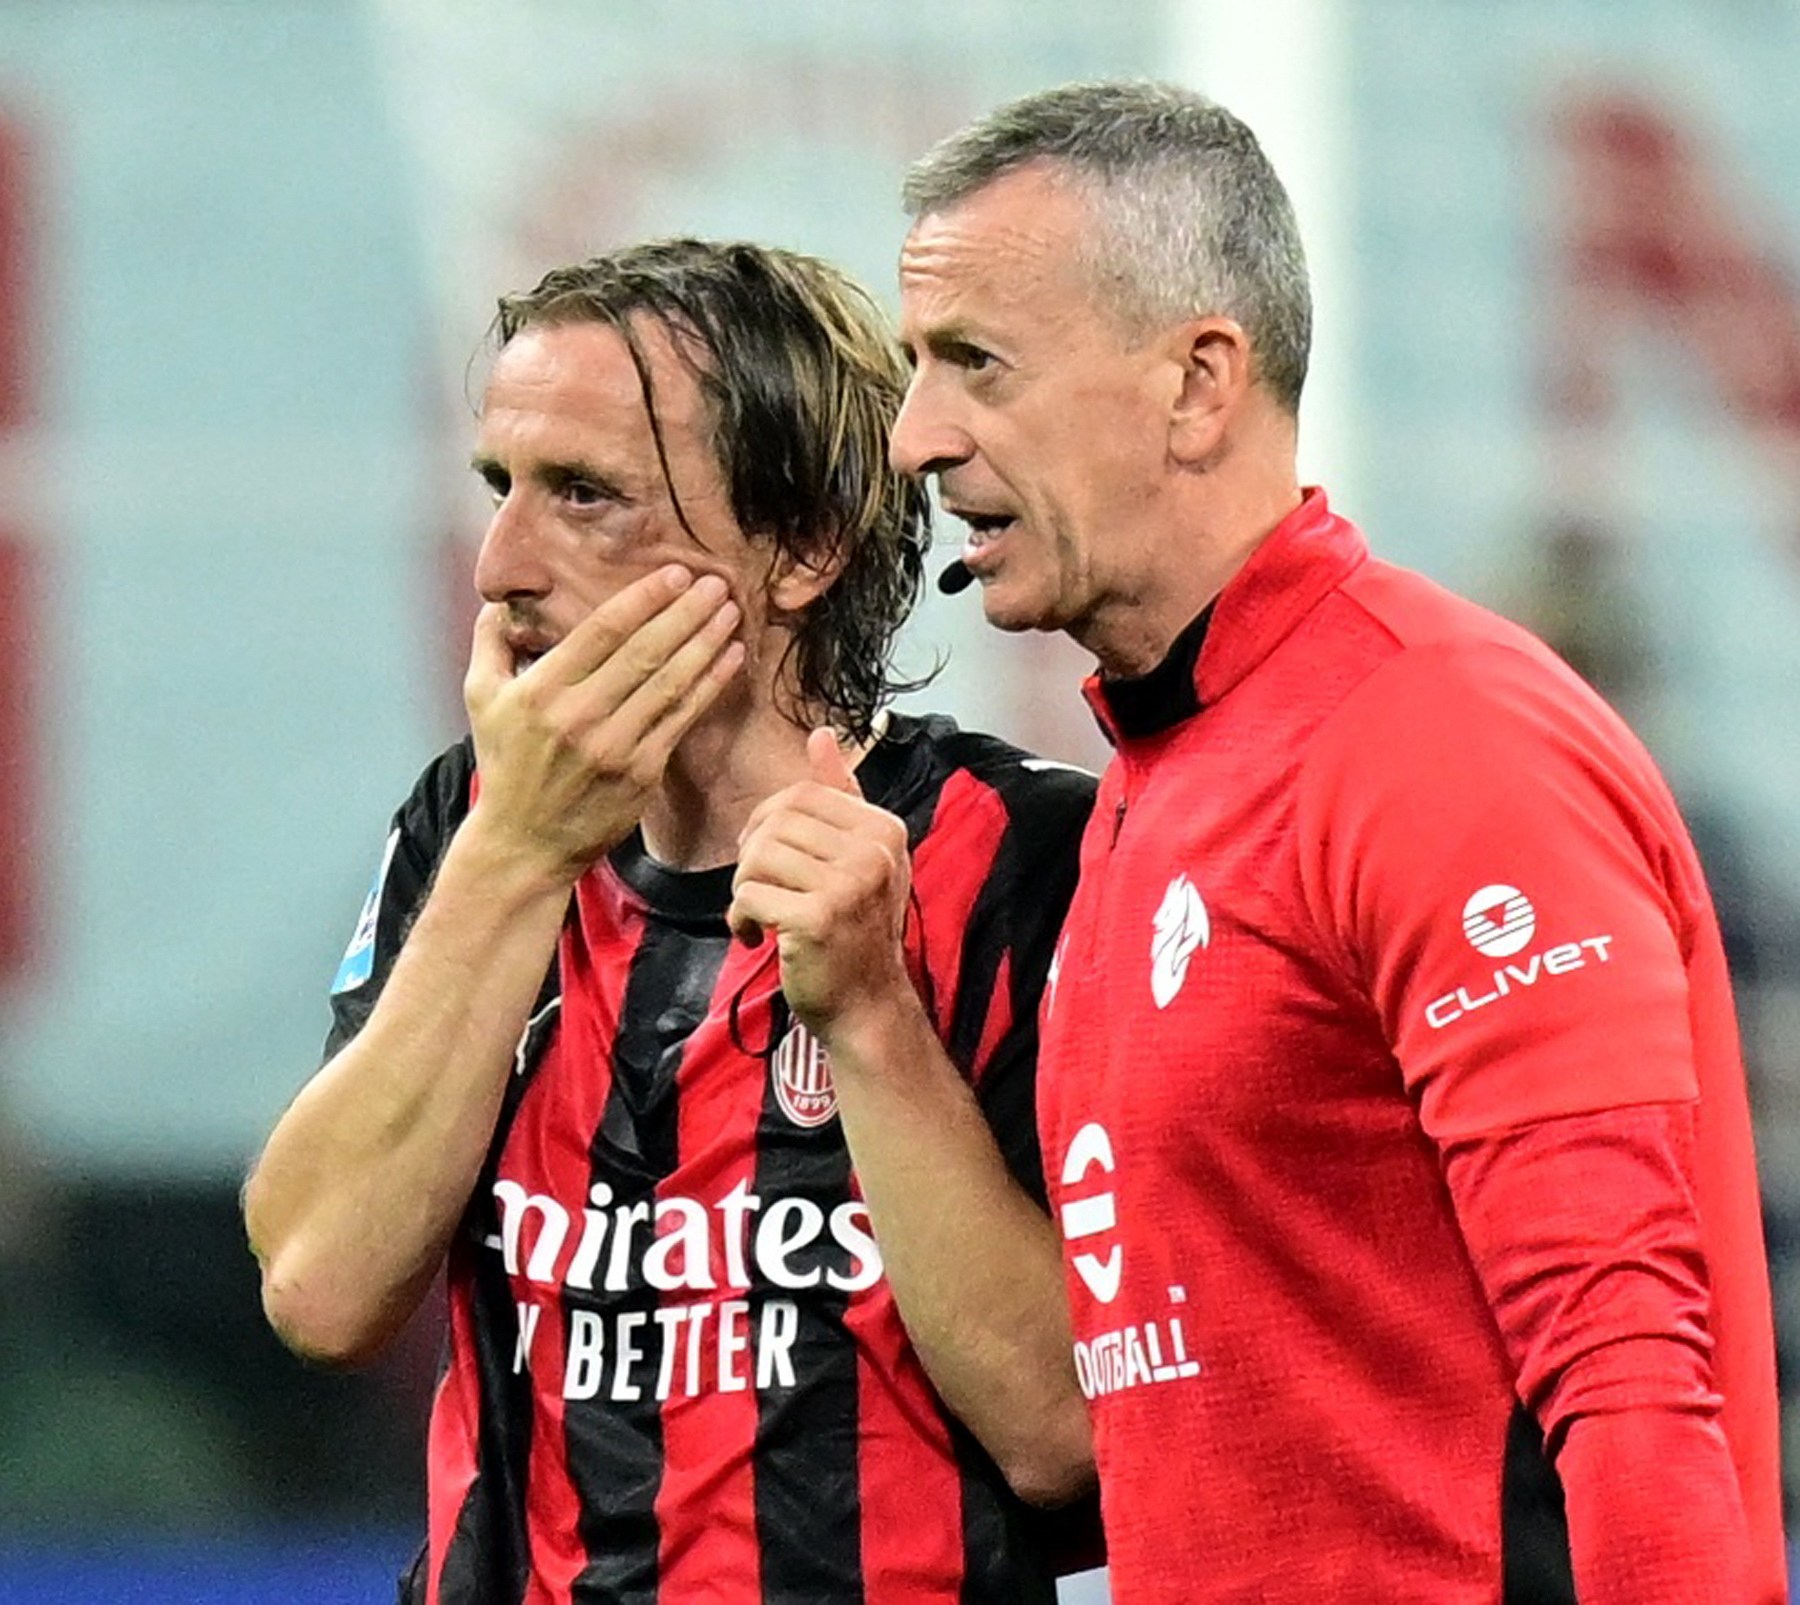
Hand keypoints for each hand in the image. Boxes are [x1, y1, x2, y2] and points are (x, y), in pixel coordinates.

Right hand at [463, 566, 744, 882]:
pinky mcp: (643, 772)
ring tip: (729, 613)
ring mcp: (616, 747)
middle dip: (685, 613)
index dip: (643, 599)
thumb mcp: (480, 697)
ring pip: (670, 684)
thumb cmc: (507, 763)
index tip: (674, 574)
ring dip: (705, 644)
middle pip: (644, 652)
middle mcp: (580, 716)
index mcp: (542, 690)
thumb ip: (491, 641)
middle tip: (714, 583)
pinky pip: (683, 719)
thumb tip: (502, 598)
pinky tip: (730, 659)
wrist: (525, 842)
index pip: (602, 632)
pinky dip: (710, 685)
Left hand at [729, 728, 913, 1032]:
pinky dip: (741, 918)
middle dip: (752, 856)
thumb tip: (820, 733)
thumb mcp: (859, 858)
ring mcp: (849, 885)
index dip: (768, 821)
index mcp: (884, 829)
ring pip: (757, 856)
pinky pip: (749, 895)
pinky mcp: (818, 919)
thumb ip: (840, 796)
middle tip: (758, 891)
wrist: (868, 1007)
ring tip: (758, 915)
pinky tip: (756, 938)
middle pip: (775, 822)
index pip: (802, 793)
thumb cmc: (856, 932)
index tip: (768, 859)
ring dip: (743, 889)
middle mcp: (873, 852)